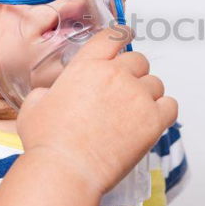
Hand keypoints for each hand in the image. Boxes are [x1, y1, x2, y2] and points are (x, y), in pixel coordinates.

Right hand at [16, 26, 176, 195]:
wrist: (66, 170)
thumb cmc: (48, 144)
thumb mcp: (34, 107)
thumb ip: (46, 92)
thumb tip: (49, 95)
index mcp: (87, 66)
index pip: (112, 36)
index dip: (123, 35)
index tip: (128, 37)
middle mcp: (115, 74)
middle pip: (139, 61)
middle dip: (134, 74)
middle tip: (125, 93)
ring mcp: (136, 95)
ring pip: (155, 84)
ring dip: (148, 95)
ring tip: (133, 115)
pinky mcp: (153, 119)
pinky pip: (170, 106)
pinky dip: (163, 112)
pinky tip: (151, 122)